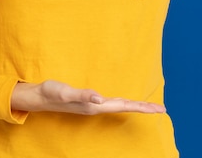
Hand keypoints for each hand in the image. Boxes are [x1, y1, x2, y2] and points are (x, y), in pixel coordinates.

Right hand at [11, 79, 165, 114]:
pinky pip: (112, 102)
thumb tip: (100, 98)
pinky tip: (124, 101)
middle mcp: (96, 107)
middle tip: (162, 109)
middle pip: (125, 107)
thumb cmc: (51, 93)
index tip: (157, 109)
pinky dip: (123, 102)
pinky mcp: (89, 101)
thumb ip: (82, 95)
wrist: (39, 97)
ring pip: (119, 105)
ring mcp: (93, 105)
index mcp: (94, 106)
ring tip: (149, 107)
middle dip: (143, 108)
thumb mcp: (64, 92)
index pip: (123, 106)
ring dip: (135, 106)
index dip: (140, 107)